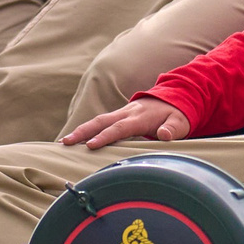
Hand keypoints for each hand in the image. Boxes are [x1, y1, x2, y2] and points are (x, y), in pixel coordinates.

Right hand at [62, 97, 189, 148]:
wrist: (173, 98)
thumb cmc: (176, 115)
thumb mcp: (180, 123)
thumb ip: (172, 129)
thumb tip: (164, 135)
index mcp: (140, 117)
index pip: (120, 128)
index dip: (105, 137)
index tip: (90, 146)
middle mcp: (127, 113)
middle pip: (101, 121)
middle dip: (83, 132)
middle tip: (66, 142)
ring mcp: (122, 112)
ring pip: (98, 120)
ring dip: (81, 130)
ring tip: (64, 142)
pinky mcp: (119, 115)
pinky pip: (101, 122)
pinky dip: (87, 129)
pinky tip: (76, 139)